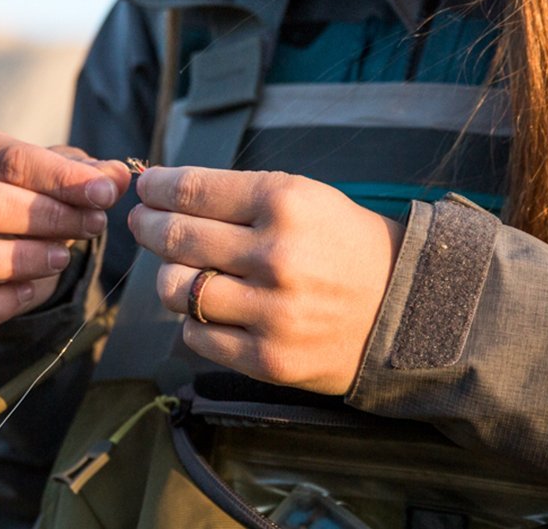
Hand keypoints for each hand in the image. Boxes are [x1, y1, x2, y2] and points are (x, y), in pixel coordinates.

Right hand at [0, 121, 130, 326]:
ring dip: (21, 258)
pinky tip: (33, 290)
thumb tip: (118, 177)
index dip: (59, 177)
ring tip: (64, 256)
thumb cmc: (20, 191)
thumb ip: (86, 173)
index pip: (5, 158)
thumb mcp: (53, 173)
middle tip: (93, 224)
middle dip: (46, 216)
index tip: (104, 193)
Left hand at [128, 167, 403, 394]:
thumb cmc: (343, 245)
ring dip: (168, 277)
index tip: (145, 189)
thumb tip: (162, 193)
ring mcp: (272, 312)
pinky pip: (196, 336)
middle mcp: (276, 256)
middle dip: (147, 226)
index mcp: (285, 203)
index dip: (156, 189)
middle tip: (142, 223)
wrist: (404, 309)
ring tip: (180, 270)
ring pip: (176, 290)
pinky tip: (211, 309)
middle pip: (175, 238)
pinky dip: (193, 321)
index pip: (192, 191)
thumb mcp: (305, 198)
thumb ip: (237, 196)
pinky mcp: (268, 358)